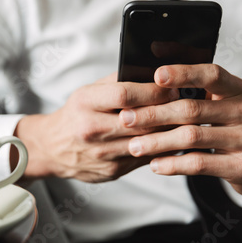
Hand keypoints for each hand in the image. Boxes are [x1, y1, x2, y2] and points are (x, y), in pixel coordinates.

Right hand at [14, 73, 178, 182]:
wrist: (52, 149)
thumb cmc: (75, 115)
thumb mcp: (87, 92)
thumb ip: (116, 82)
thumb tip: (152, 71)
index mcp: (85, 104)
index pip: (125, 94)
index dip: (154, 90)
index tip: (173, 85)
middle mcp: (91, 130)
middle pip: (141, 120)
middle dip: (170, 111)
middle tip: (190, 103)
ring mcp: (102, 154)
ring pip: (148, 142)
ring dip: (172, 131)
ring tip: (189, 121)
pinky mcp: (112, 171)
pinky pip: (146, 158)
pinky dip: (163, 148)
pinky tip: (174, 140)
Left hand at [120, 64, 241, 196]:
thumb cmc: (235, 126)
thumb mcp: (225, 101)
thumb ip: (196, 85)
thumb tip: (156, 57)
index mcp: (237, 89)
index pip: (210, 75)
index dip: (183, 73)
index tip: (156, 75)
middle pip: (191, 109)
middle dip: (153, 114)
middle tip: (126, 118)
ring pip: (191, 137)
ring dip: (157, 142)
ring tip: (133, 146)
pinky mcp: (241, 166)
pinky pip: (199, 164)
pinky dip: (173, 164)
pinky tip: (154, 164)